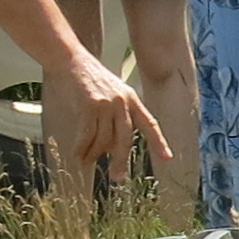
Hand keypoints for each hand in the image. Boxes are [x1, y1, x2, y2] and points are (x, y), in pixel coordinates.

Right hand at [34, 46, 166, 179]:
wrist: (72, 61)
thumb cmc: (90, 80)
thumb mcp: (113, 94)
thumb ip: (118, 116)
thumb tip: (113, 148)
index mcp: (133, 99)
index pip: (150, 124)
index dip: (158, 142)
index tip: (167, 158)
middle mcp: (123, 102)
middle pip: (125, 139)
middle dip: (121, 160)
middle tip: (117, 177)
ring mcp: (106, 104)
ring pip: (104, 139)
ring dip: (94, 155)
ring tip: (85, 163)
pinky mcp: (89, 106)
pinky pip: (87, 135)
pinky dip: (82, 148)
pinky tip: (78, 156)